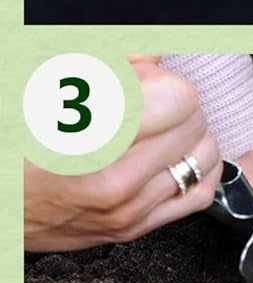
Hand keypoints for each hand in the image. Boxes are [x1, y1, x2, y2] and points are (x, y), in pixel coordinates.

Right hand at [24, 59, 222, 250]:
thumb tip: (156, 53)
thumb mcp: (45, 82)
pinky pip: (199, 194)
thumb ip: (110, 61)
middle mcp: (114, 178)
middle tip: (142, 103)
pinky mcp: (132, 229)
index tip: (139, 82)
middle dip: (174, 105)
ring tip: (154, 129)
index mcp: (91, 135)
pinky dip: (194, 170)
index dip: (160, 80)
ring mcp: (126, 208)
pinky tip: (168, 157)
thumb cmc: (15, 138)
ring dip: (187, 136)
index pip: (180, 98)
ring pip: (205, 157)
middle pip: (196, 123)